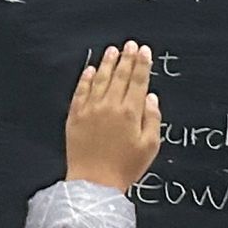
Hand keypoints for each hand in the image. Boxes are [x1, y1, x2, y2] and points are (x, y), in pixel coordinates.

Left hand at [66, 43, 161, 190]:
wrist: (94, 183)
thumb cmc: (124, 168)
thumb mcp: (149, 146)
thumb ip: (152, 118)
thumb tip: (150, 98)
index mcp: (130, 113)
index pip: (138, 81)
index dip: (142, 64)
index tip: (145, 51)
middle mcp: (110, 106)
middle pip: (120, 76)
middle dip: (127, 58)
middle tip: (131, 45)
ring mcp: (90, 110)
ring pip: (100, 79)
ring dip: (108, 63)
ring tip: (113, 50)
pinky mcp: (75, 116)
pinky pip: (81, 91)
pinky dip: (86, 78)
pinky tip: (91, 69)